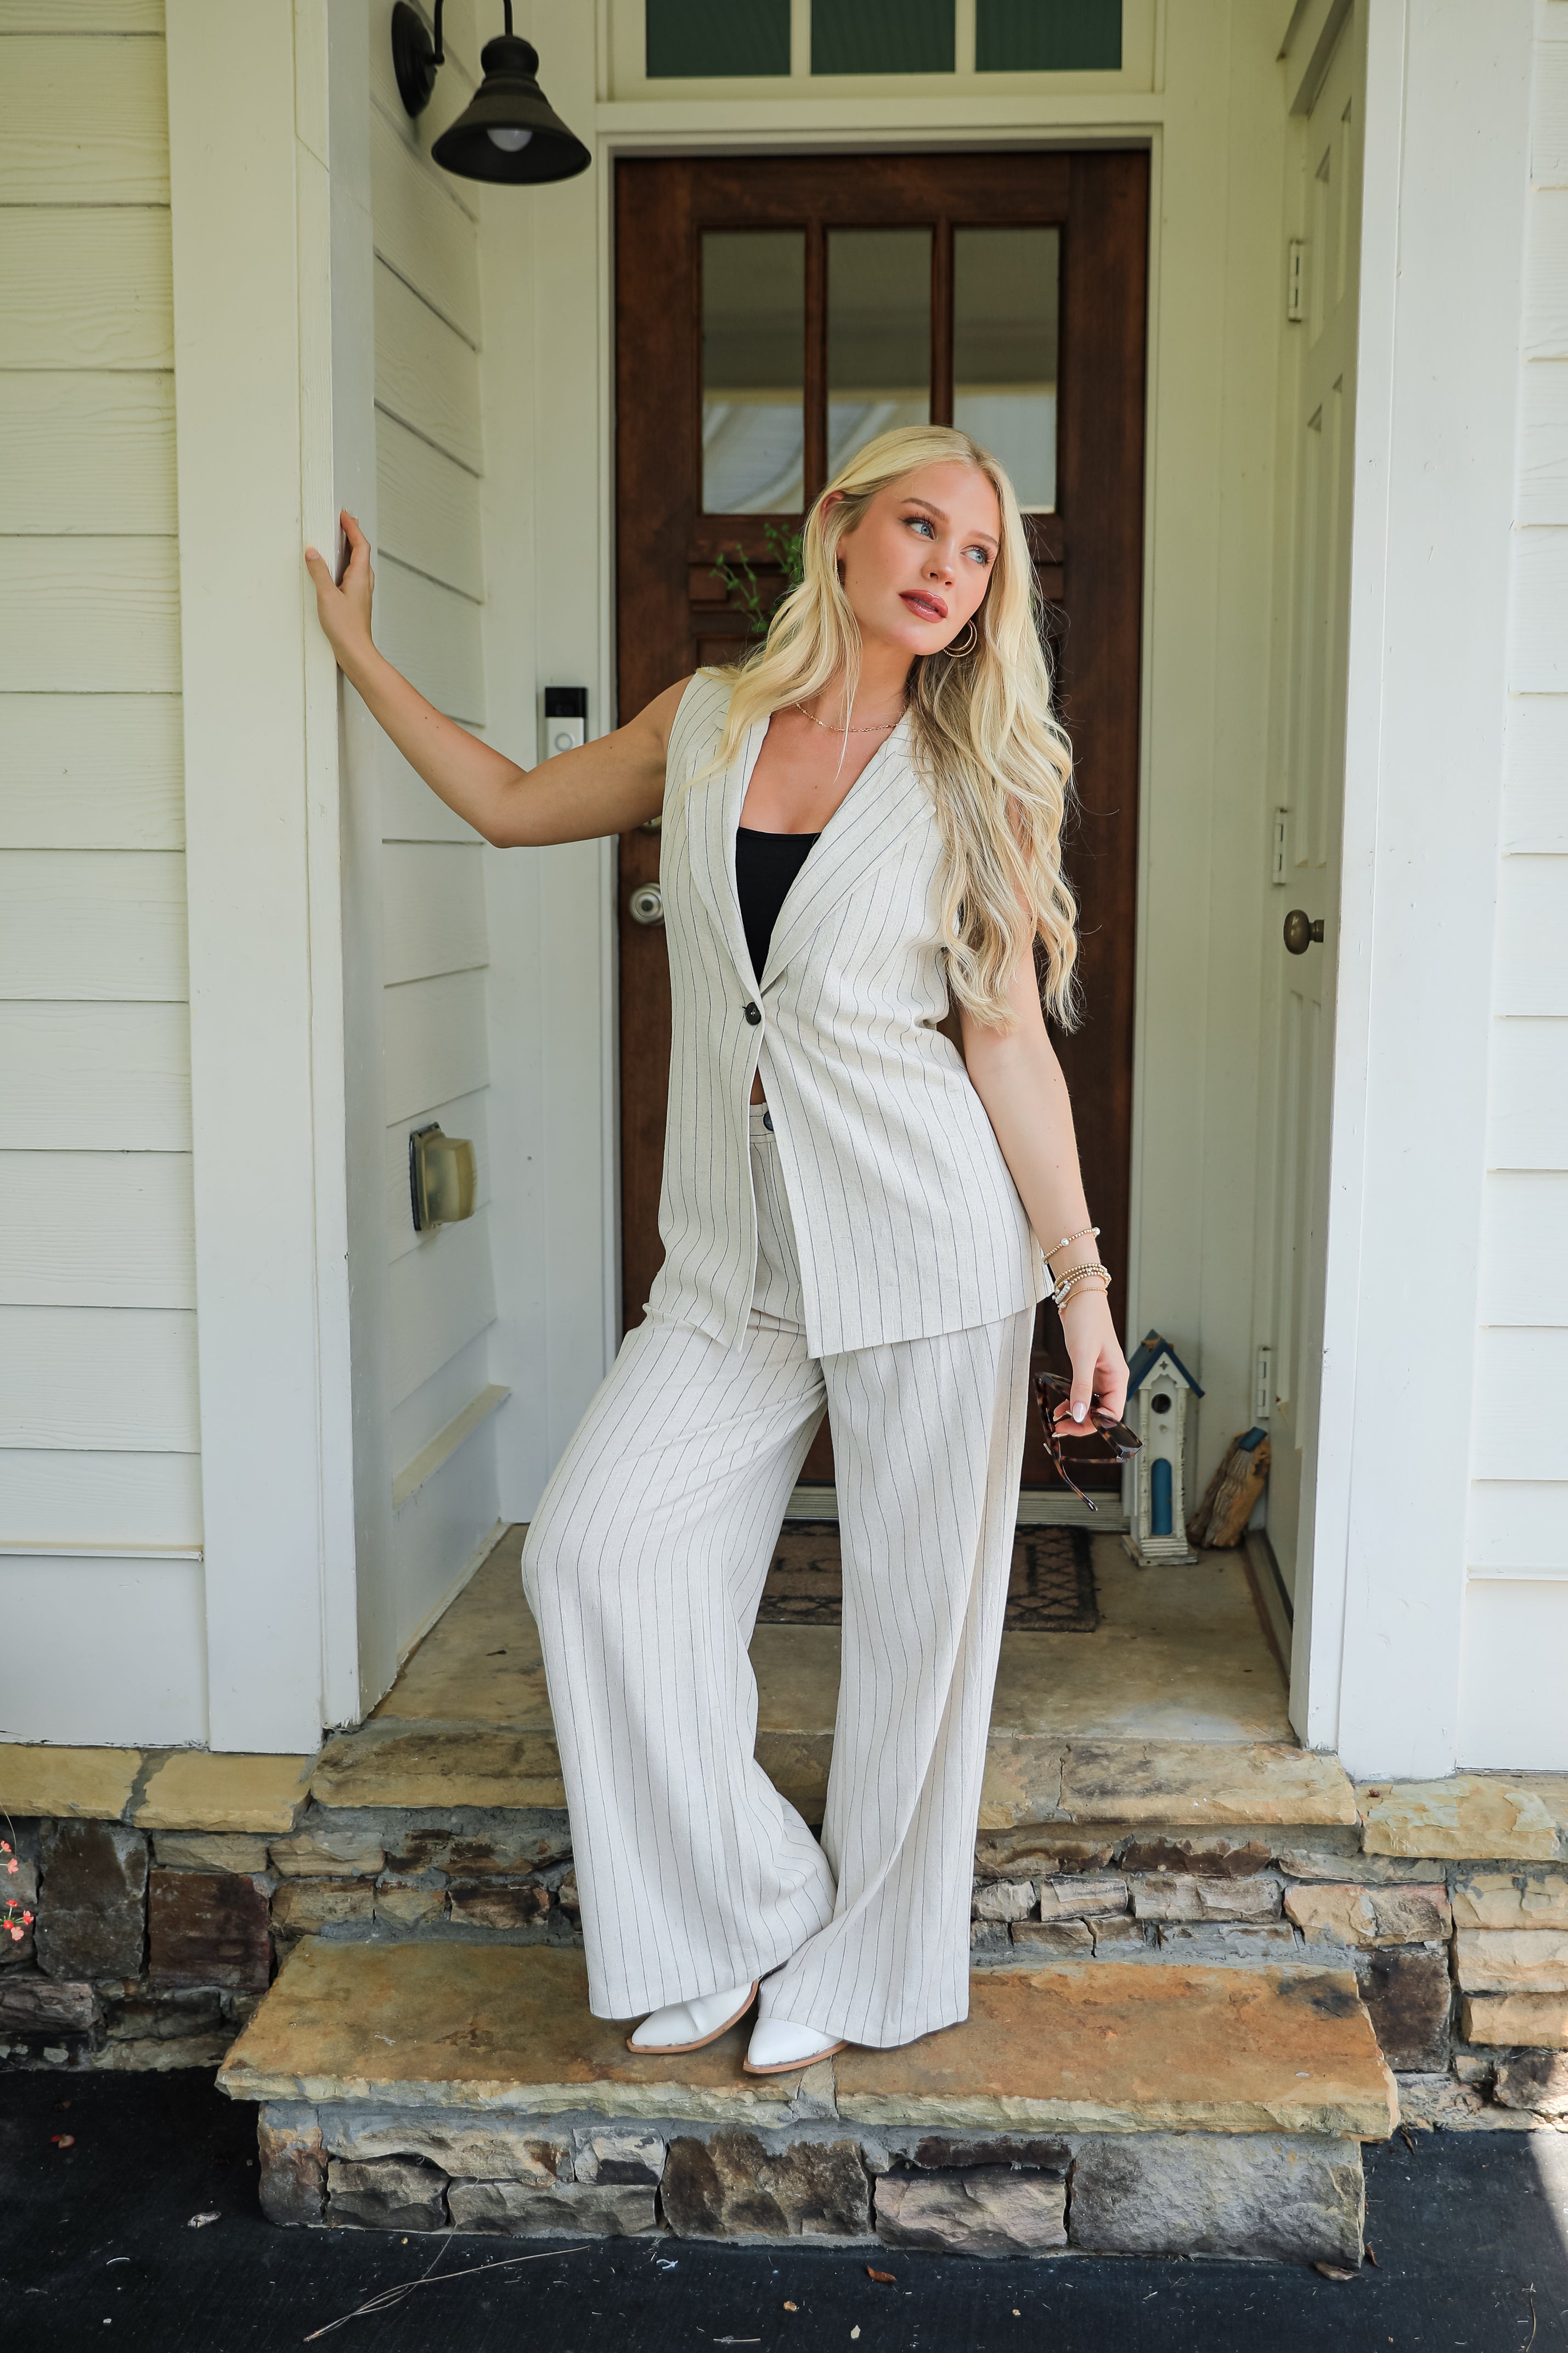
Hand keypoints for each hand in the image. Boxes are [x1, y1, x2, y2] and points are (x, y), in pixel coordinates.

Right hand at [304, 509, 374, 669]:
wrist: (355, 652)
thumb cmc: (346, 628)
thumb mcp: (326, 596)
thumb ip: (319, 571)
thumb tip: (312, 552)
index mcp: (360, 576)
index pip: (360, 544)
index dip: (352, 528)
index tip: (345, 515)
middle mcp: (364, 582)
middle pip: (362, 552)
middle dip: (353, 535)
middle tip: (345, 522)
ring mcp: (362, 592)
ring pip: (359, 563)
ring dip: (351, 549)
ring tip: (342, 539)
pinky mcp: (356, 601)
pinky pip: (354, 575)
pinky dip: (348, 564)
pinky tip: (339, 568)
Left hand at [1053, 1285, 1128, 1428]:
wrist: (1080, 1297)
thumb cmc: (1088, 1320)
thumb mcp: (1082, 1356)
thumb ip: (1081, 1387)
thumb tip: (1079, 1415)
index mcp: (1118, 1377)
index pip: (1112, 1414)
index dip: (1095, 1425)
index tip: (1073, 1428)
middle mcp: (1112, 1379)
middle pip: (1102, 1412)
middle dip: (1082, 1423)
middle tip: (1061, 1428)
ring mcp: (1100, 1375)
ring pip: (1091, 1404)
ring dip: (1076, 1414)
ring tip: (1057, 1420)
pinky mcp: (1088, 1369)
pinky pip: (1083, 1393)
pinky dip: (1072, 1401)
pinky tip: (1059, 1407)